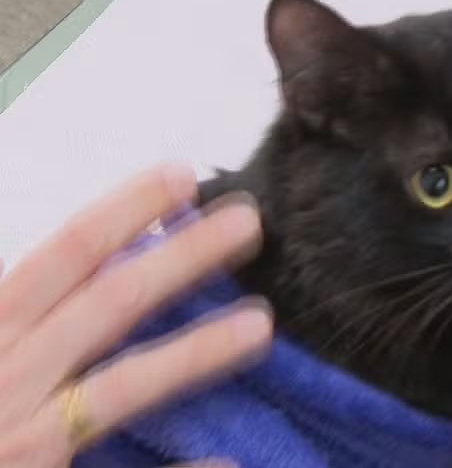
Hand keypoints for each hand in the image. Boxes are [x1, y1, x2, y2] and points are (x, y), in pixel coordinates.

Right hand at [0, 164, 273, 467]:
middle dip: (179, 258)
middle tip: (249, 222)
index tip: (181, 176)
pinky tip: (229, 461)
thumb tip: (80, 263)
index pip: (61, 255)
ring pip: (120, 386)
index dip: (122, 212)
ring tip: (261, 325)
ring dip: (195, 352)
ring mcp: (21, 437)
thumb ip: (28, 312)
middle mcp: (4, 374)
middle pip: (106, 303)